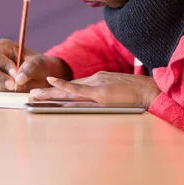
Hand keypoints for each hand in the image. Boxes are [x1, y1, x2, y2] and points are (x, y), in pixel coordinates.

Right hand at [0, 39, 71, 91]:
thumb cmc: (40, 65)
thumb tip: (18, 79)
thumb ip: (30, 68)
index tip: (16, 74)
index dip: (3, 66)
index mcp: (3, 46)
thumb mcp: (39, 64)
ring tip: (18, 88)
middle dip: (0, 78)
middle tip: (15, 86)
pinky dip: (3, 91)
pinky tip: (15, 90)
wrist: (43, 76)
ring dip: (2, 86)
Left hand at [29, 71, 160, 108]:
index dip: (60, 89)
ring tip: (34, 95)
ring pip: (68, 89)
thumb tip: (96, 104)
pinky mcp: (99, 92)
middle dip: (49, 91)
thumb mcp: (119, 94)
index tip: (47, 93)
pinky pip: (78, 89)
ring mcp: (96, 85)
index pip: (75, 86)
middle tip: (32, 94)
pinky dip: (63, 86)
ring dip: (49, 92)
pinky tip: (51, 83)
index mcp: (99, 81)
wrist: (151, 91)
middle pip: (68, 86)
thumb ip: (106, 96)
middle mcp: (95, 80)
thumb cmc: (139, 95)